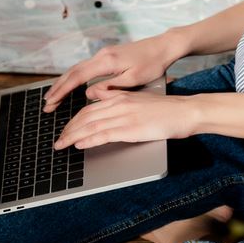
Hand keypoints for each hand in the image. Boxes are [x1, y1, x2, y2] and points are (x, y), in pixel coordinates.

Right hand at [43, 32, 183, 111]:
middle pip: (73, 72)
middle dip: (58, 88)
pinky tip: (71, 86)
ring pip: (77, 68)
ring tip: (53, 97)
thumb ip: (110, 87)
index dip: (63, 90)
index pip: (77, 77)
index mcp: (107, 61)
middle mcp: (102, 55)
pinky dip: (74, 77)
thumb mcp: (133, 79)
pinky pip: (85, 67)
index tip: (51, 102)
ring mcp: (104, 54)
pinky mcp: (108, 55)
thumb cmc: (152, 63)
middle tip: (47, 104)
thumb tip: (89, 94)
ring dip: (64, 82)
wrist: (163, 46)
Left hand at [53, 90, 197, 148]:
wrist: (185, 111)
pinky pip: (103, 134)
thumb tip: (102, 103)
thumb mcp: (139, 100)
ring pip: (90, 126)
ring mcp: (124, 116)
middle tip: (58, 140)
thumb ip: (120, 101)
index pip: (89, 108)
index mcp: (121, 97)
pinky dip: (88, 140)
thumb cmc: (166, 109)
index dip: (74, 120)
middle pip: (85, 116)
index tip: (65, 129)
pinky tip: (79, 145)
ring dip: (72, 136)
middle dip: (68, 129)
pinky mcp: (130, 128)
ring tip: (61, 145)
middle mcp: (119, 104)